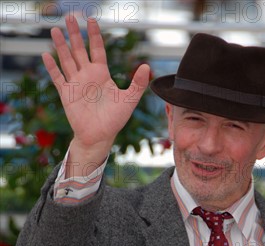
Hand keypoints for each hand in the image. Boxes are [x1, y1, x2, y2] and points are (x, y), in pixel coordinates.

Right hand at [42, 16, 149, 171]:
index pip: (97, 49)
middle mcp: (87, 76)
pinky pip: (58, 78)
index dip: (94, 35)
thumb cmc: (115, 120)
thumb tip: (146, 66)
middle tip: (70, 16)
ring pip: (67, 60)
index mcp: (101, 74)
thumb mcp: (129, 100)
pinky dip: (52, 68)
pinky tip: (46, 56)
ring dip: (61, 46)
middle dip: (75, 34)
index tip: (91, 20)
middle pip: (79, 50)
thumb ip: (137, 83)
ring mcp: (76, 84)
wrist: (100, 137)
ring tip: (56, 30)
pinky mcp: (67, 94)